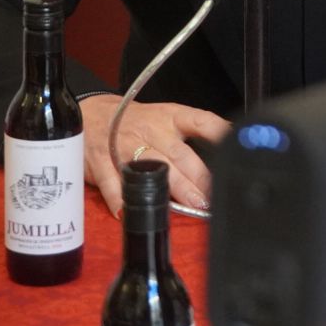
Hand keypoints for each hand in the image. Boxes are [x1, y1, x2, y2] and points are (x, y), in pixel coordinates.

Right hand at [80, 95, 231, 216]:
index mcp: (171, 117)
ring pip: (151, 169)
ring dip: (171, 190)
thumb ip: (196, 133)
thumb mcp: (168, 117)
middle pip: (178, 155)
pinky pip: (112, 183)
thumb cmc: (138, 121)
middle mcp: (151, 131)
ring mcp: (125, 147)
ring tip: (187, 206)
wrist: (91, 114)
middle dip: (197, 178)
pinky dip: (121, 199)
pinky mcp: (101, 163)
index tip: (233, 149)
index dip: (220, 133)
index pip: (201, 121)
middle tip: (211, 196)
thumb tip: (229, 147)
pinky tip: (130, 211)